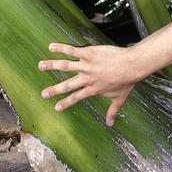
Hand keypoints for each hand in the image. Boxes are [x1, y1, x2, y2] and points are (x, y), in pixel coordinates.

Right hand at [38, 17, 171, 126]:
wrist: (132, 65)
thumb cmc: (127, 81)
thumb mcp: (120, 99)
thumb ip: (113, 111)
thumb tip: (111, 124)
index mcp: (92, 90)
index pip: (76, 98)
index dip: (65, 103)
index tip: (56, 108)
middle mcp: (87, 79)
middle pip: (67, 85)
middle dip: (54, 90)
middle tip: (43, 94)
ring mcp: (86, 66)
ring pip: (65, 66)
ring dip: (51, 66)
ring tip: (40, 65)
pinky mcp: (88, 54)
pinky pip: (72, 51)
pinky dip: (61, 48)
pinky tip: (52, 46)